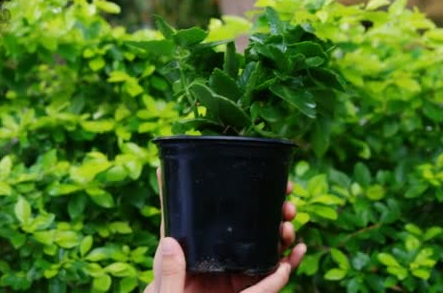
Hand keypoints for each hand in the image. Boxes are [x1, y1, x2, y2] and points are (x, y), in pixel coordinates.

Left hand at [145, 169, 305, 292]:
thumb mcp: (165, 291)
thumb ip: (168, 273)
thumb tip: (170, 242)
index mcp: (193, 252)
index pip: (206, 219)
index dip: (228, 198)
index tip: (251, 179)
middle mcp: (217, 260)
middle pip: (248, 231)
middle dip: (271, 215)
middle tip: (286, 207)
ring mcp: (234, 277)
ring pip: (264, 251)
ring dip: (281, 237)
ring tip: (288, 228)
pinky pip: (270, 281)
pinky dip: (286, 268)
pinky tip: (295, 256)